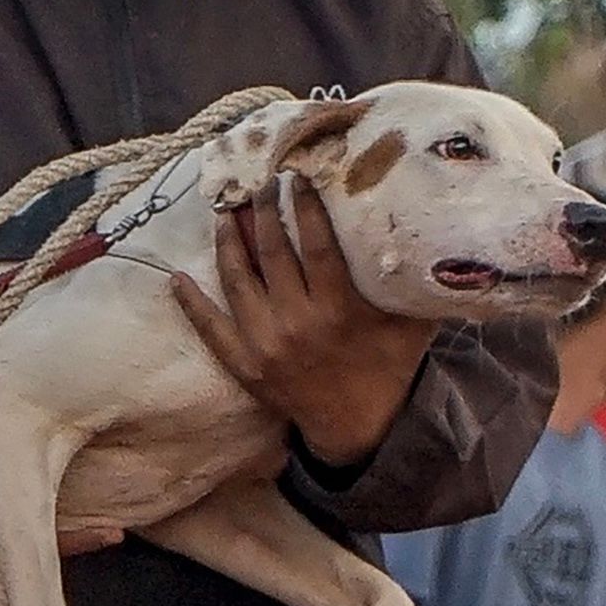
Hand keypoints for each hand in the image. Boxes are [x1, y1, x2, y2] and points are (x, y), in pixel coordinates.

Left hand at [172, 180, 436, 467]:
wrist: (358, 429)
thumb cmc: (388, 368)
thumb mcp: (412, 326)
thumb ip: (415, 283)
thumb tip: (428, 231)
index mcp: (338, 310)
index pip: (315, 244)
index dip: (304, 207)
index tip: (295, 176)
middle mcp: (297, 323)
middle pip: (271, 253)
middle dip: (262, 212)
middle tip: (258, 183)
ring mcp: (265, 344)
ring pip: (237, 281)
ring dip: (228, 243)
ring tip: (225, 212)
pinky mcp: (245, 365)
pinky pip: (211, 329)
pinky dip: (192, 304)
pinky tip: (176, 278)